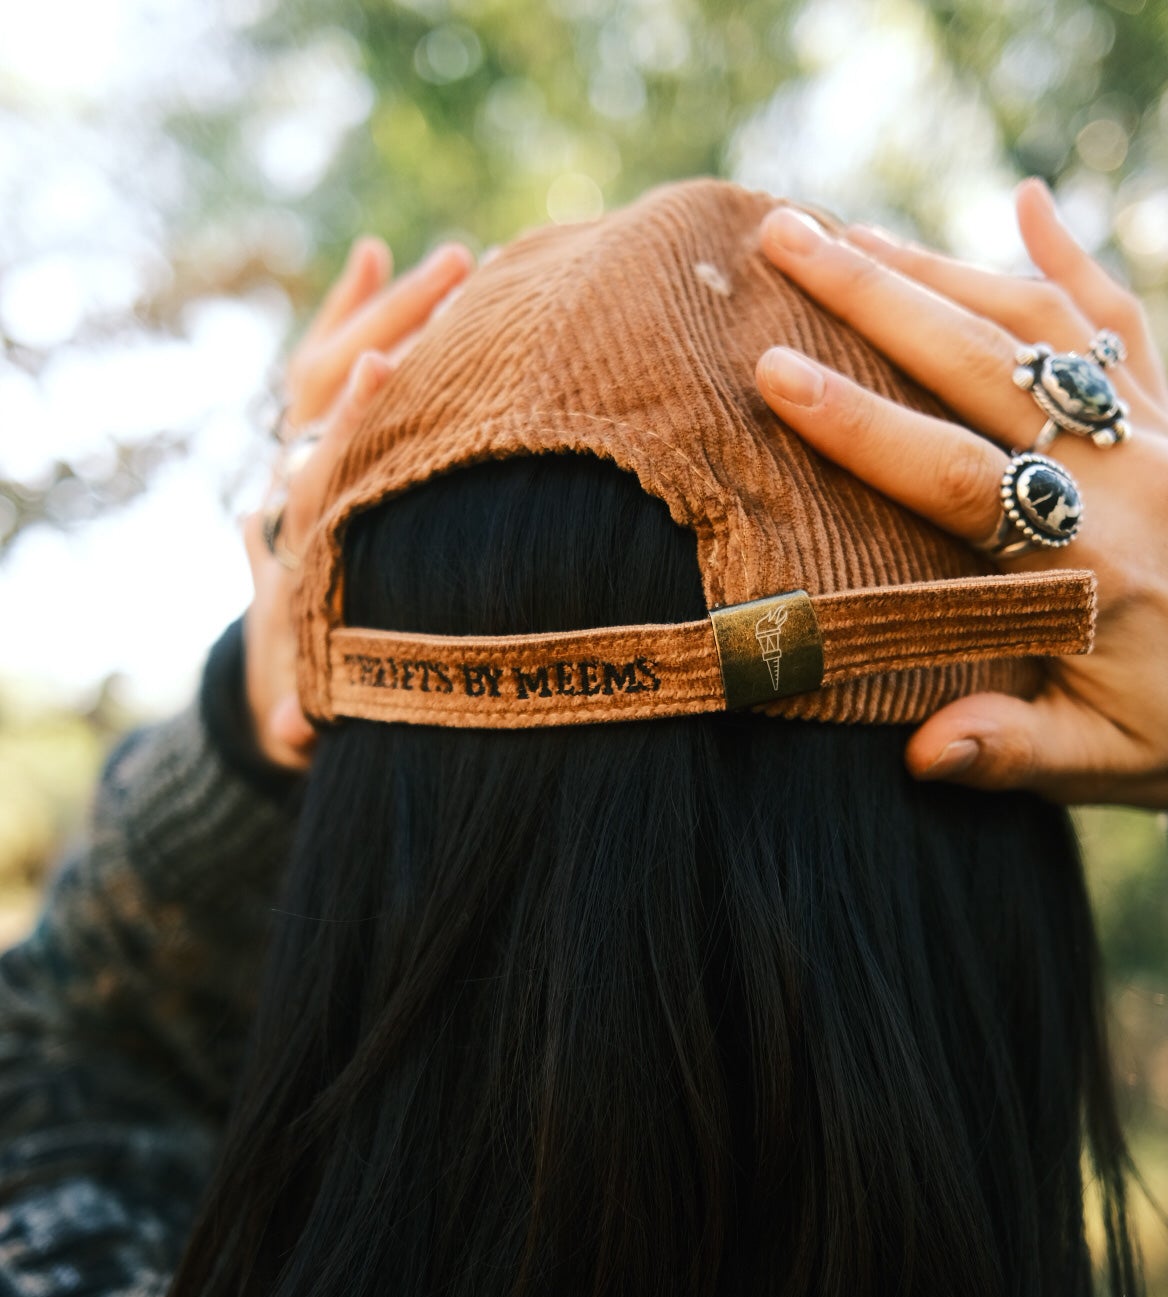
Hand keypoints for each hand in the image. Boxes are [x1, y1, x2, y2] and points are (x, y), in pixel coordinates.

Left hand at [242, 236, 472, 770]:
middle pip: (324, 391)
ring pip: (324, 367)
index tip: (381, 368)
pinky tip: (378, 256)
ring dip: (381, 311)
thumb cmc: (303, 696)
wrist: (272, 672)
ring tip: (456, 261)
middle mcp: (291, 485)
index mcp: (297, 539)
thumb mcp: (300, 714)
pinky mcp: (311, 448)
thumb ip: (300, 717)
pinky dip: (346, 312)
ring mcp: (298, 460)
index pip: (322, 464)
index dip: (350, 420)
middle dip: (386, 332)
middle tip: (455, 276)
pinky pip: (319, 366)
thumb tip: (301, 730)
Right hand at [755, 180, 1167, 809]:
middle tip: (784, 240)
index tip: (775, 374)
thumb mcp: (1099, 767)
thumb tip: (924, 754)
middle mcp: (1127, 479)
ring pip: (1047, 327)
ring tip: (850, 234)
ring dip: (944, 271)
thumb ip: (1012, 753)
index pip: (959, 479)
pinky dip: (1078, 261)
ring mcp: (1158, 437)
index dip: (864, 426)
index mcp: (1091, 568)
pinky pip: (1128, 328)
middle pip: (988, 366)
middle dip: (877, 298)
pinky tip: (1028, 203)